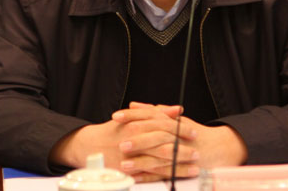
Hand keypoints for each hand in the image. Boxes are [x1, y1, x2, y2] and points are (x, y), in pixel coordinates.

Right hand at [49, 102, 196, 181]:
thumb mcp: (135, 117)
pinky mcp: (128, 172)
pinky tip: (175, 179)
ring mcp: (131, 158)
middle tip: (197, 152)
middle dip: (182, 150)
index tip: (194, 132)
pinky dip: (163, 177)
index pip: (164, 127)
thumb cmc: (115, 130)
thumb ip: (157, 113)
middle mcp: (135, 141)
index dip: (181, 130)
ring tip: (193, 168)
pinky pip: (149, 177)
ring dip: (178, 166)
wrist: (91, 145)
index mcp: (138, 125)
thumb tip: (178, 109)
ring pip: (159, 163)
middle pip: (164, 146)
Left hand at [117, 102, 247, 180]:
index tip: (116, 116)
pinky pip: (163, 173)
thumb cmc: (193, 132)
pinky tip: (135, 177)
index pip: (150, 116)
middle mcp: (176, 136)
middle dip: (138, 140)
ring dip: (141, 162)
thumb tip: (134, 105)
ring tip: (124, 164)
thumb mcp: (175, 119)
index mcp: (172, 122)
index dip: (133, 115)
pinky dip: (148, 176)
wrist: (218, 148)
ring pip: (159, 158)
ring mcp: (179, 153)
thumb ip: (154, 112)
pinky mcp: (180, 169)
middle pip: (156, 136)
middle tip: (121, 143)